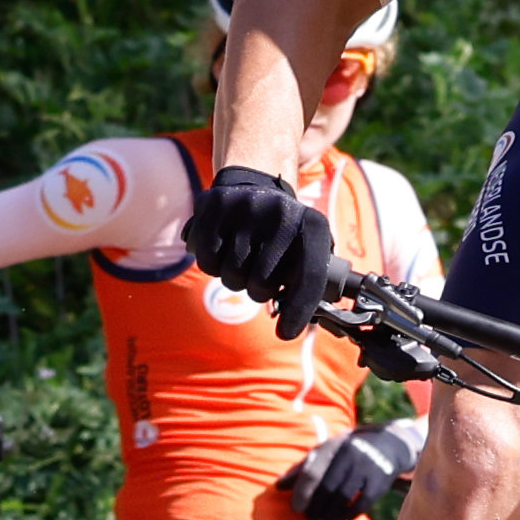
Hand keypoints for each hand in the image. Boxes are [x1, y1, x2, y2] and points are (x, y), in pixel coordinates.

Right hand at [185, 164, 336, 342]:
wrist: (254, 186)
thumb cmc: (283, 233)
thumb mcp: (307, 247)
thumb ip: (309, 282)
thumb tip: (295, 326)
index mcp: (312, 225)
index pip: (309, 276)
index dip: (298, 310)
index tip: (286, 333)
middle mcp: (281, 212)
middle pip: (261, 284)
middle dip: (258, 290)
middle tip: (258, 276)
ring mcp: (246, 206)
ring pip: (232, 275)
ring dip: (234, 278)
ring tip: (241, 259)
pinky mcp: (214, 205)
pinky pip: (207, 260)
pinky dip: (211, 265)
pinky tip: (222, 250)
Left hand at [275, 427, 408, 519]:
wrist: (387, 445)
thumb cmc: (347, 452)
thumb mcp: (326, 452)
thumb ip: (303, 468)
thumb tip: (279, 487)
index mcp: (332, 446)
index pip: (312, 472)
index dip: (302, 492)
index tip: (296, 508)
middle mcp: (350, 454)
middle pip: (327, 487)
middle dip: (316, 506)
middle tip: (309, 517)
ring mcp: (367, 467)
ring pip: (343, 497)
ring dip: (330, 514)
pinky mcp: (380, 481)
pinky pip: (362, 504)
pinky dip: (349, 516)